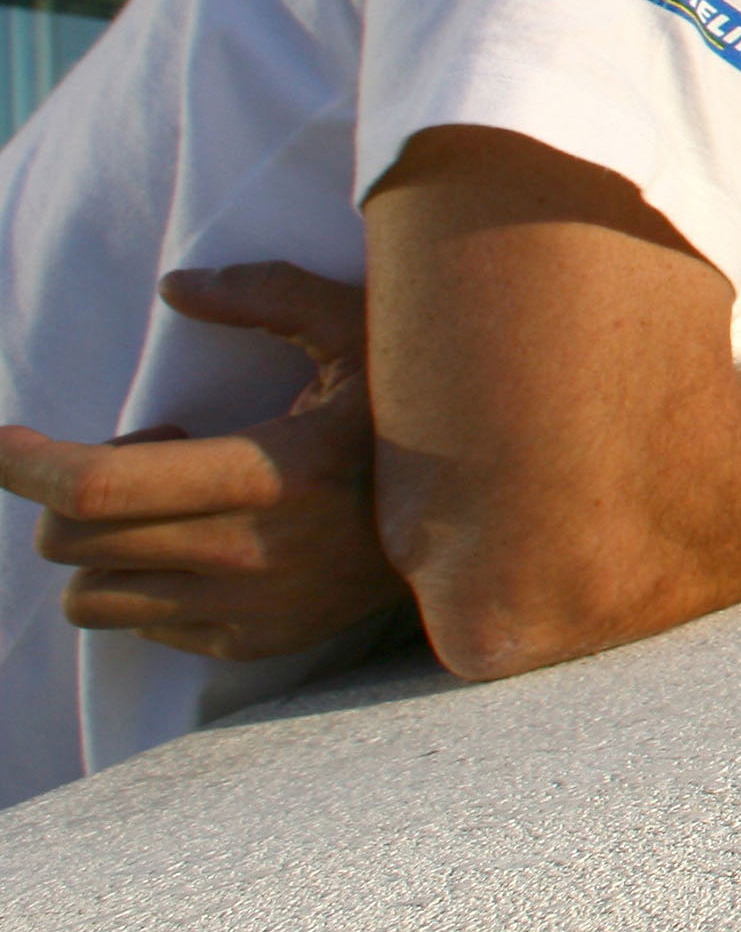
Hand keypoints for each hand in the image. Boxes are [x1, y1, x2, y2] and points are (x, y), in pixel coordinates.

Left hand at [0, 263, 405, 660]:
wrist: (500, 524)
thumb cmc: (421, 413)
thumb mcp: (366, 333)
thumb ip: (270, 295)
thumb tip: (177, 287)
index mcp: (274, 474)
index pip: (97, 488)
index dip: (26, 464)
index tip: (1, 441)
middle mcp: (255, 556)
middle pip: (75, 543)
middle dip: (64, 494)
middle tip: (135, 453)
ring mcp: (253, 612)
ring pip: (92, 597)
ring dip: (101, 545)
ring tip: (170, 504)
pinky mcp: (255, 644)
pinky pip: (143, 627)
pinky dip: (147, 583)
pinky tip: (207, 543)